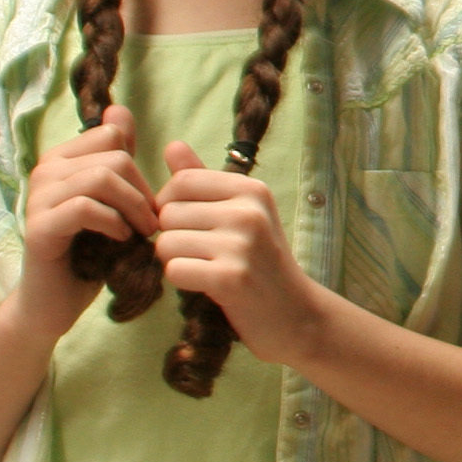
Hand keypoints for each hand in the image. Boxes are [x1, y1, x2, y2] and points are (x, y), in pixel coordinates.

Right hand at [17, 105, 150, 334]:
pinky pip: (85, 207)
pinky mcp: (38, 227)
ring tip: (142, 232)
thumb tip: (119, 109)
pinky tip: (121, 239)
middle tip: (151, 223)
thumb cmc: (92, 251)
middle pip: (114, 156)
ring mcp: (37, 198)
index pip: (112, 134)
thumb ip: (118, 157)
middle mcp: (45, 171)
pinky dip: (112, 222)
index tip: (147, 202)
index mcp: (62, 159)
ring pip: (101, 177)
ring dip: (133, 207)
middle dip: (143, 191)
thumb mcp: (113, 201)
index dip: (140, 167)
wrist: (56, 301)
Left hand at [154, 142, 333, 368]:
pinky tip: (206, 285)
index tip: (190, 226)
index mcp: (251, 190)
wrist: (296, 315)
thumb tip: (171, 146)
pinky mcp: (231, 278)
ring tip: (205, 268)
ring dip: (175, 261)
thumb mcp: (240, 213)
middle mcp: (249, 211)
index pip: (181, 182)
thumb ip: (202, 180)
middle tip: (202, 254)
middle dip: (173, 236)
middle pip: (168, 213)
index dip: (171, 206)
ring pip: (166, 243)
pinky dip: (182, 281)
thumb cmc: (260, 262)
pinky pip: (174, 270)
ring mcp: (242, 245)